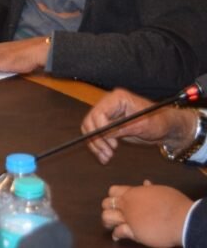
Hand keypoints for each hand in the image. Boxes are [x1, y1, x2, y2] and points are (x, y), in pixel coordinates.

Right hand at [82, 89, 197, 164]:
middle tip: (108, 153)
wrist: (165, 128)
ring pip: (90, 130)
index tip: (112, 143)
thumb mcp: (143, 125)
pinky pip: (96, 136)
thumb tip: (106, 135)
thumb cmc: (159, 122)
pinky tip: (104, 156)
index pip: (99, 113)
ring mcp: (107, 115)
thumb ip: (123, 128)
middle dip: (97, 139)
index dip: (101, 129)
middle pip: (91, 121)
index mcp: (117, 99)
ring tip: (106, 157)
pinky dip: (98, 147)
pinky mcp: (108, 126)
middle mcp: (109, 105)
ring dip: (95, 145)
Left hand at [102, 181, 191, 246]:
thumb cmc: (175, 204)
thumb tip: (145, 183)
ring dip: (108, 221)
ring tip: (110, 224)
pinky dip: (116, 235)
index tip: (117, 201)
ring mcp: (129, 218)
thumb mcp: (161, 191)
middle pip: (106, 203)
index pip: (113, 191)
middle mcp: (128, 204)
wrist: (182, 219)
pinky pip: (119, 232)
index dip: (113, 196)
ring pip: (107, 217)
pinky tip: (116, 236)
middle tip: (112, 213)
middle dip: (107, 208)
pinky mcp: (133, 231)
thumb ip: (149, 189)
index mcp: (134, 192)